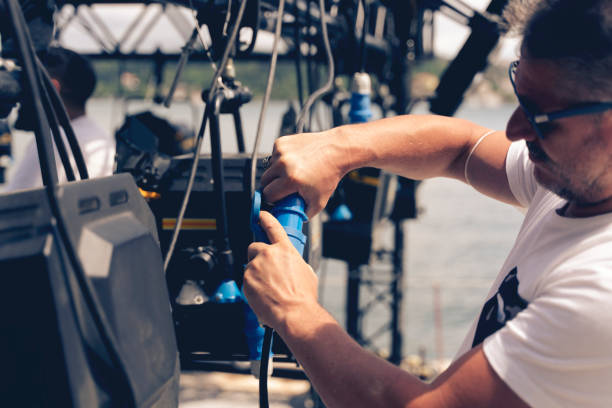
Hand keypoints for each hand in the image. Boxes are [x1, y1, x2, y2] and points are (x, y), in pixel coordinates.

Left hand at [243, 211, 318, 330]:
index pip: (273, 226)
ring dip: (255, 275)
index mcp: (285, 249)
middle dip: (257, 256)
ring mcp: (255, 266)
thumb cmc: (303, 296)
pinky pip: (246, 281)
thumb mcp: (306, 272)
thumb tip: (290, 265)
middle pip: (254, 247)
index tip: (261, 215)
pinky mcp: (246, 280)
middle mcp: (268, 254)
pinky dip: (252, 287)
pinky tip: (263, 295)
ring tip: (268, 289)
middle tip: (265, 271)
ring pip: (250, 267)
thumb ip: (294, 262)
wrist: (294, 312)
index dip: (266, 218)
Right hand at [260, 131, 346, 217]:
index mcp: (291, 179)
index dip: (273, 199)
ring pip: (268, 168)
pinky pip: (273, 156)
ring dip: (276, 172)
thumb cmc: (329, 175)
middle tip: (284, 187)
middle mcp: (284, 164)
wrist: (336, 151)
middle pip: (264, 181)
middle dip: (272, 186)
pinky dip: (280, 160)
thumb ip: (304, 214)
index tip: (278, 199)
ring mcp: (281, 151)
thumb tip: (291, 220)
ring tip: (293, 172)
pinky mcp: (281, 142)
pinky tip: (293, 161)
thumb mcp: (319, 201)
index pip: (268, 194)